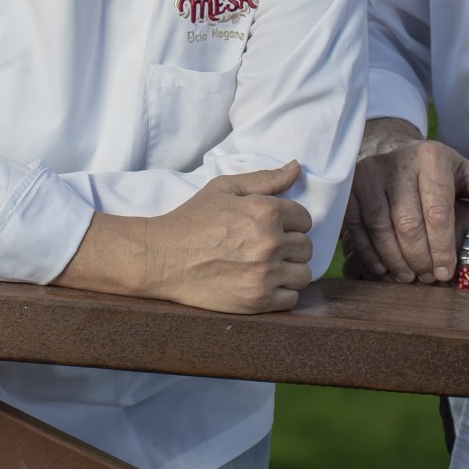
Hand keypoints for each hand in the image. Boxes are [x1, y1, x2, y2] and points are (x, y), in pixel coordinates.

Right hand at [138, 161, 315, 313]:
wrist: (162, 258)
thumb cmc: (193, 219)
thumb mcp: (225, 188)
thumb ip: (265, 178)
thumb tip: (297, 167)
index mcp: (265, 211)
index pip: (305, 218)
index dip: (290, 221)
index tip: (270, 227)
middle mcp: (270, 243)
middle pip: (306, 247)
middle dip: (290, 245)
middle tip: (264, 246)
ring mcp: (265, 274)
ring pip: (303, 274)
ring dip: (289, 270)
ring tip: (265, 266)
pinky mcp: (258, 301)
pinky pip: (291, 298)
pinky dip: (280, 292)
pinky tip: (260, 282)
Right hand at [342, 118, 468, 283]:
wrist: (386, 144)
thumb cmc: (432, 167)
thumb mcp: (465, 171)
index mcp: (431, 158)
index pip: (437, 212)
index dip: (442, 247)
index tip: (447, 272)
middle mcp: (397, 163)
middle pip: (407, 223)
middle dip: (419, 258)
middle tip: (428, 278)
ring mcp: (368, 174)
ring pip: (380, 227)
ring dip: (395, 259)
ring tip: (409, 277)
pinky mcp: (349, 185)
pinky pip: (355, 225)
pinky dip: (368, 252)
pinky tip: (383, 268)